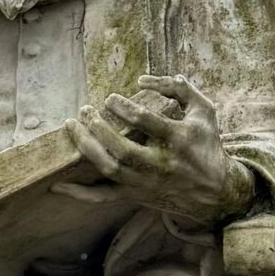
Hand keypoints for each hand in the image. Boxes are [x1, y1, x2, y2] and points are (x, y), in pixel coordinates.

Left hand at [72, 76, 254, 226]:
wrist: (216, 191)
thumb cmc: (207, 145)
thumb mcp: (204, 111)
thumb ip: (181, 89)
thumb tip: (146, 79)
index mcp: (178, 139)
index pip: (144, 121)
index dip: (123, 107)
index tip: (109, 98)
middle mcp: (160, 164)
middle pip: (122, 148)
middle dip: (98, 128)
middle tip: (85, 110)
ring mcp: (145, 182)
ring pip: (110, 168)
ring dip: (87, 148)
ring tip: (73, 126)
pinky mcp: (135, 195)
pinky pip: (103, 197)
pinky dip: (80, 193)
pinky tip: (58, 186)